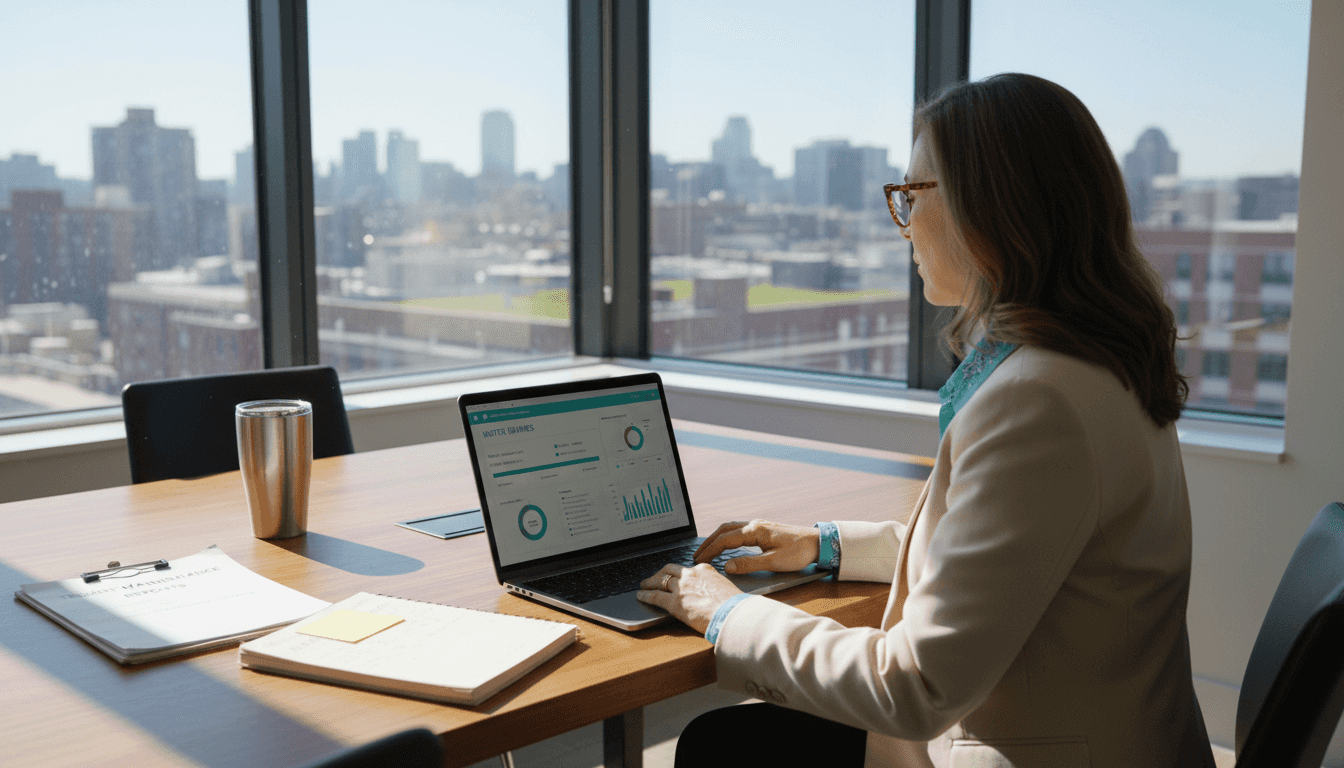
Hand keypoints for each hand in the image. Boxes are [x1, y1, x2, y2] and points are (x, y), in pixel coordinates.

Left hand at [636, 564, 741, 633]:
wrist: (733, 614)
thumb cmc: (734, 606)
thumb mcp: (726, 589)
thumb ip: (714, 588)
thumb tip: (713, 596)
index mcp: (704, 570)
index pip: (686, 568)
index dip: (677, 572)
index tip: (674, 575)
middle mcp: (690, 575)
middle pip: (669, 570)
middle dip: (660, 573)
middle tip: (654, 577)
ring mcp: (681, 588)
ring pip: (660, 581)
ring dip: (650, 582)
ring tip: (644, 585)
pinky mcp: (674, 603)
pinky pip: (655, 596)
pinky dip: (645, 595)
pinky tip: (640, 596)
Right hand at [694, 519, 819, 573]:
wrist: (819, 543)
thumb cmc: (799, 552)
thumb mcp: (773, 562)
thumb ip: (748, 564)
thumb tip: (727, 566)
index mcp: (755, 531)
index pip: (725, 539)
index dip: (710, 550)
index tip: (698, 560)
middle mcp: (755, 525)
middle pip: (724, 530)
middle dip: (709, 542)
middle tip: (697, 555)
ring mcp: (760, 526)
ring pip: (731, 528)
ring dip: (718, 538)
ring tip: (707, 550)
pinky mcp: (764, 530)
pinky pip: (740, 531)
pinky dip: (728, 537)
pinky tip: (727, 545)